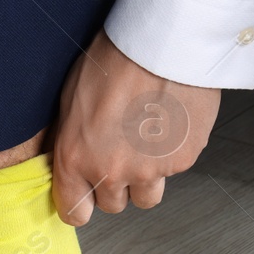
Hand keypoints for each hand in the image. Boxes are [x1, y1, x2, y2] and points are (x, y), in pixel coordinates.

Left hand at [52, 30, 221, 224]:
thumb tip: (73, 160)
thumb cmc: (116, 58)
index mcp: (76, 158)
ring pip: (147, 195)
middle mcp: (112, 171)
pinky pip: (174, 171)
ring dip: (145, 178)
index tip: (86, 196)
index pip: (74, 211)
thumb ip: (72, 140)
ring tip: (146, 142)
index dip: (81, 205)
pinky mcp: (182, 161)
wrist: (164, 42)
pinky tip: (168, 124)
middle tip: (121, 153)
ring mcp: (150, 170)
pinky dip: (171, 154)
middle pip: (113, 205)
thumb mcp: (72, 98)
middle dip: (116, 185)